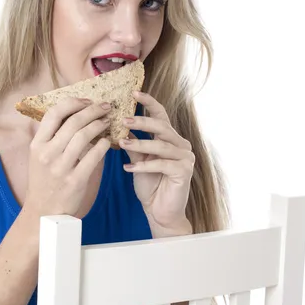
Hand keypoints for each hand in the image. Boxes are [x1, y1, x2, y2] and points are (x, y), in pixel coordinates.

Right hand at [23, 98, 110, 217]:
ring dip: (99, 124)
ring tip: (108, 121)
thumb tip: (74, 114)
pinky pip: (93, 157)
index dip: (73, 103)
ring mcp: (61, 167)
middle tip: (105, 106)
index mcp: (37, 145)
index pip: (54, 113)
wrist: (43, 213)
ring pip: (84, 136)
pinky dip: (102, 145)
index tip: (87, 100)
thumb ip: (52, 137)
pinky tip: (107, 141)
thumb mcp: (39, 157)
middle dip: (92, 110)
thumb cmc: (45, 181)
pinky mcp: (75, 180)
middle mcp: (47, 154)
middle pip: (73, 122)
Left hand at [119, 92, 194, 233]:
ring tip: (122, 144)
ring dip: (140, 144)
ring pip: (161, 145)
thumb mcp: (138, 161)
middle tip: (123, 120)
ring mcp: (185, 158)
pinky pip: (163, 164)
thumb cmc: (150, 185)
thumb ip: (132, 144)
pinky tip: (128, 168)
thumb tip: (119, 127)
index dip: (149, 103)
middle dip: (142, 122)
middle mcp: (181, 145)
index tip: (133, 93)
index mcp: (170, 139)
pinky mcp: (184, 171)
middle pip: (162, 127)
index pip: (161, 115)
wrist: (160, 212)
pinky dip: (144, 165)